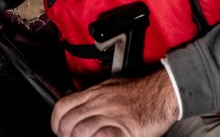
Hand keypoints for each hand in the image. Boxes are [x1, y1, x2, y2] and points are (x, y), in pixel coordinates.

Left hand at [50, 69, 177, 136]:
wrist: (163, 93)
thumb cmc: (139, 91)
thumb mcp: (110, 86)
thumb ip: (91, 96)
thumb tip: (72, 98)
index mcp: (95, 93)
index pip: (62, 106)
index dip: (56, 122)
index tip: (59, 130)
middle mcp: (100, 103)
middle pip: (68, 122)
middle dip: (65, 135)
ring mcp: (112, 116)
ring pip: (81, 131)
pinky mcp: (125, 129)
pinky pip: (102, 136)